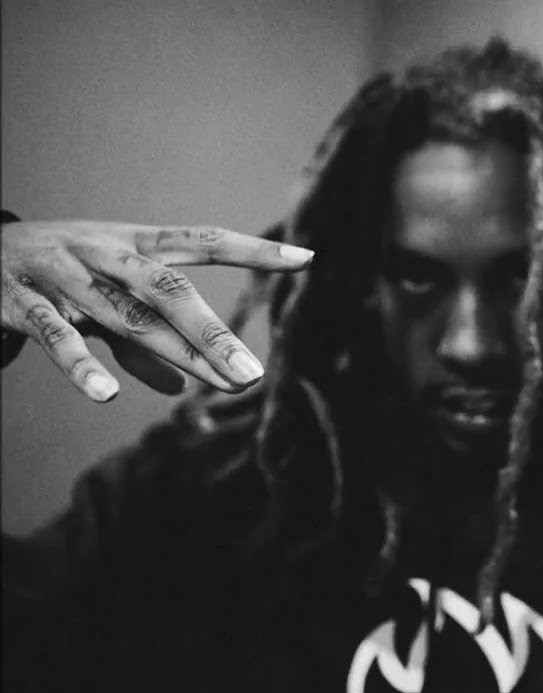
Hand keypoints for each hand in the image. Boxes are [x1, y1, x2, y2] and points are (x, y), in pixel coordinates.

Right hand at [0, 220, 311, 400]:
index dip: (252, 249)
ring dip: (175, 353)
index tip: (306, 257)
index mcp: (134, 244)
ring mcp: (62, 272)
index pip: (203, 241)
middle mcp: (104, 251)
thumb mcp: (103, 300)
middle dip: (213, 333)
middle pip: (169, 288)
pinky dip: (80, 364)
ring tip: (216, 384)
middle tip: (253, 375)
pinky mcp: (18, 300)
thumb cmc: (52, 274)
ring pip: (124, 314)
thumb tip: (179, 390)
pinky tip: (105, 395)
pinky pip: (54, 334)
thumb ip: (140, 345)